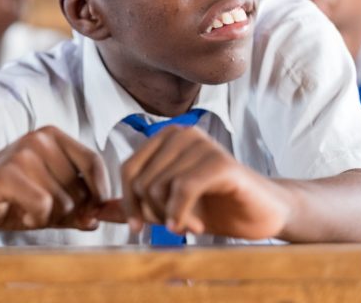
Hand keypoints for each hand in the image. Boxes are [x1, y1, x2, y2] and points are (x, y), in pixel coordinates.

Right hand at [0, 126, 108, 233]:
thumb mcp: (48, 201)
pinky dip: (33, 218)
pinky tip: (15, 211)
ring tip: (24, 208)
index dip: (99, 192)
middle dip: (67, 211)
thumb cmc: (7, 198)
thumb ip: (78, 206)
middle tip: (41, 210)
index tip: (93, 212)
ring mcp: (22, 154)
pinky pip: (43, 205)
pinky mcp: (5, 174)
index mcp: (52, 137)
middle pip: (80, 188)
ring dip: (47, 217)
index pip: (94, 162)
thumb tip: (106, 215)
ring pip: (63, 201)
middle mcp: (39, 139)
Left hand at [110, 124, 289, 239]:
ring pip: (160, 185)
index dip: (129, 203)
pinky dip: (180, 213)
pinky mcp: (220, 162)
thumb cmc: (215, 207)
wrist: (262, 214)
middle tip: (174, 227)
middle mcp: (182, 133)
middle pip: (142, 180)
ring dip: (170, 217)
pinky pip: (183, 188)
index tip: (140, 227)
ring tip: (188, 226)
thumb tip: (97, 212)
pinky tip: (191, 226)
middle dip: (152, 213)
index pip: (128, 170)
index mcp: (165, 138)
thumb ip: (135, 206)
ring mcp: (202, 143)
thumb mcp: (167, 207)